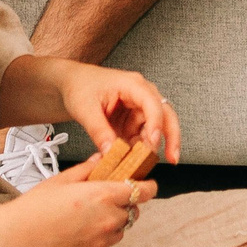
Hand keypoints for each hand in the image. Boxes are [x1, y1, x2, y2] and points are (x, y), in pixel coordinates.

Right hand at [0, 167, 152, 246]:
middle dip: (124, 203)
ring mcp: (100, 243)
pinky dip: (97, 236)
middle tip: (104, 198)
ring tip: (86, 216)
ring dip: (112, 221)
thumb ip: (87, 170)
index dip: (147, 186)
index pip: (144, 191)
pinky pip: (103, 244)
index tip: (144, 183)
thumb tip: (102, 160)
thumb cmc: (32, 208)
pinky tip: (74, 231)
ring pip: (120, 229)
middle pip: (133, 211)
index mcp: (103, 196)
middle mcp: (108, 221)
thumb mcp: (61, 180)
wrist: (11, 241)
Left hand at [37, 59, 182, 163]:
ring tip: (141, 163)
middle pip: (166, 115)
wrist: (74, 83)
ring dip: (150, 146)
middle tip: (172, 159)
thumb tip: (111, 152)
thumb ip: (98, 131)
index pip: (152, 103)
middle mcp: (142, 94)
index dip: (156, 123)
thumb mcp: (85, 109)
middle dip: (171, 137)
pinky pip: (142, 135)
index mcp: (132, 85)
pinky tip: (132, 159)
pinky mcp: (134, 119)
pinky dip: (138, 148)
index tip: (153, 143)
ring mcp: (139, 108)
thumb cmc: (81, 86)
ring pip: (155, 129)